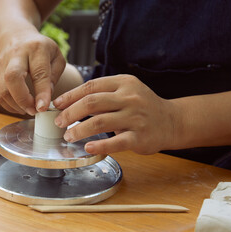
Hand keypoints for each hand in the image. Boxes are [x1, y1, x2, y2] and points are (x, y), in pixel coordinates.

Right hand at [0, 30, 65, 114]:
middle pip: (13, 77)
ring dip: (17, 105)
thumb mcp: (56, 57)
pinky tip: (21, 106)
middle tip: (34, 110)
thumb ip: (54, 77)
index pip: (38, 73)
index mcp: (36, 49)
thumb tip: (44, 99)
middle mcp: (16, 54)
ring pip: (3, 90)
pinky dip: (10, 106)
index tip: (43, 107)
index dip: (41, 92)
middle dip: (23, 99)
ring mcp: (2, 64)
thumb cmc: (41, 50)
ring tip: (30, 109)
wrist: (16, 36)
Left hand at [53, 75, 178, 154]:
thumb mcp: (125, 92)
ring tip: (68, 136)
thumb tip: (69, 103)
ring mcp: (136, 117)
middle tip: (59, 122)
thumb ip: (102, 95)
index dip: (70, 96)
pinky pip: (116, 142)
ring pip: (100, 122)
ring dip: (79, 130)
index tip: (57, 104)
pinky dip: (100, 146)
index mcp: (124, 83)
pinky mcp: (140, 137)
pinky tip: (88, 148)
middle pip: (92, 102)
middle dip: (70, 112)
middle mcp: (130, 98)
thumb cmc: (142, 106)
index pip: (91, 86)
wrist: (172, 121)